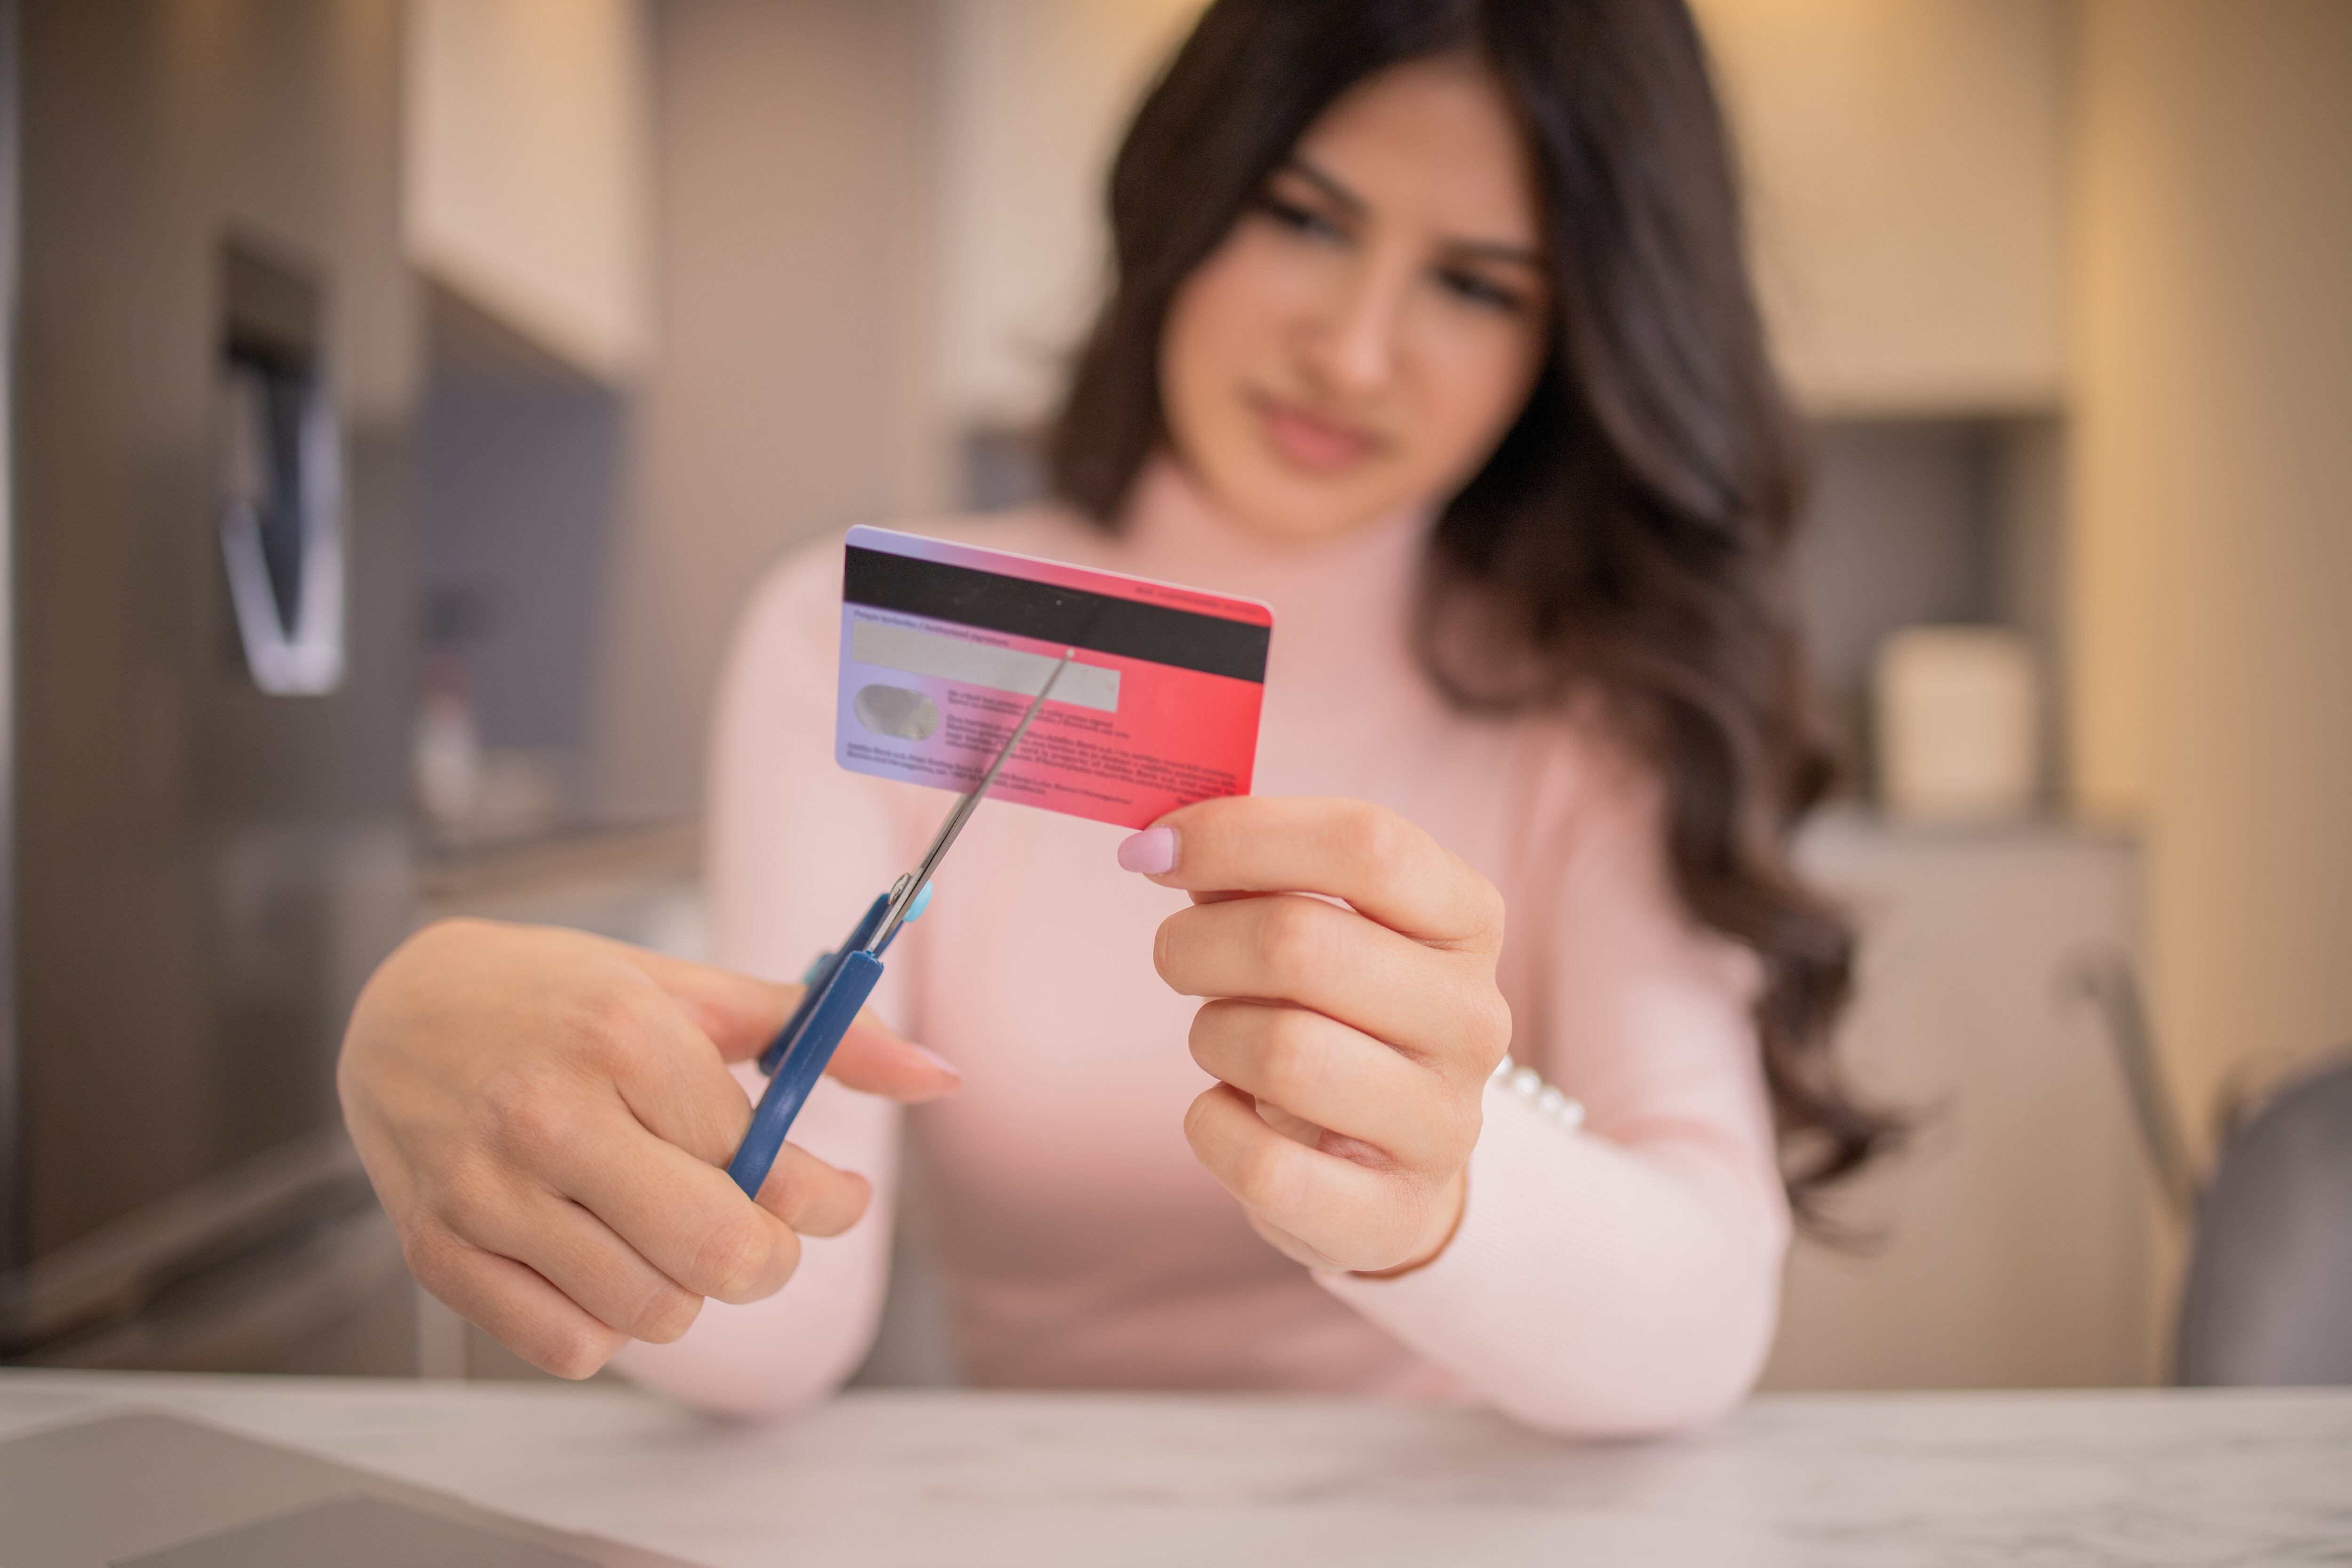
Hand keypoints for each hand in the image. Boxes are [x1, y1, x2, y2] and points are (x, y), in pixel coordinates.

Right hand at [337, 918, 959, 1376]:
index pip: (765, 1162)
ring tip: (664, 1227)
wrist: (399, 1010)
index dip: (826, 1198)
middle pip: (718, 1254)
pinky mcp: (440, 1253)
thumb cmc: (562, 1000)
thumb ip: (822, 1034)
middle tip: (760, 1231)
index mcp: (622, 1036)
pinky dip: (606, 1322)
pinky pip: (571, 1345)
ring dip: (685, 1289)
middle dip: (767, 1258)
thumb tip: (940, 1075)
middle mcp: (549, 1115)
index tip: (833, 1197)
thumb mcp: (692, 994)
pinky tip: (599, 1256)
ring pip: (652, 1312)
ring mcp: (486, 1191)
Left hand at [1122, 797, 1510, 1275]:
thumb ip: (1250, 870)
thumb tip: (1158, 842)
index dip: (1241, 835)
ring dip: (1211, 1036)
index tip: (1155, 847)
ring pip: (1281, 1051)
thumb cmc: (1334, 1014)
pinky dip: (1210, 1127)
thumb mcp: (1314, 923)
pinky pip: (1260, 1161)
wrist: (1389, 1167)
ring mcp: (1444, 1124)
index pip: (1368, 844)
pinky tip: (1227, 1112)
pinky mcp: (1391, 1214)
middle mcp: (1473, 1018)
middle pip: (1302, 942)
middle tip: (1177, 958)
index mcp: (1466, 920)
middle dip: (1199, 944)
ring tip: (1222, 1041)